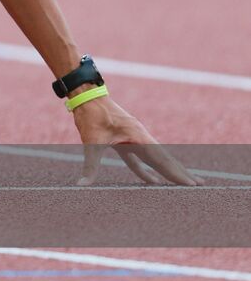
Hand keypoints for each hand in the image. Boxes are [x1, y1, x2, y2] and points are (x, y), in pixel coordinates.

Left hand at [71, 94, 200, 186]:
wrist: (87, 95)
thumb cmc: (90, 115)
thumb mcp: (91, 141)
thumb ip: (90, 166)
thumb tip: (82, 185)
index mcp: (137, 136)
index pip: (161, 159)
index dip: (176, 173)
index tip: (191, 183)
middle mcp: (141, 136)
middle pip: (164, 159)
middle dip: (180, 173)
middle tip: (199, 185)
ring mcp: (135, 138)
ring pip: (155, 158)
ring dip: (168, 171)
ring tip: (183, 184)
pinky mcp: (126, 140)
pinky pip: (141, 158)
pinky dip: (148, 170)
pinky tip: (154, 181)